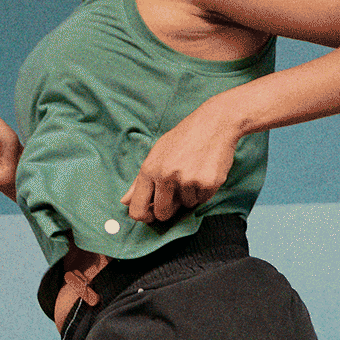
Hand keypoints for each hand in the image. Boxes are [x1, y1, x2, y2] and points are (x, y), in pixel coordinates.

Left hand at [122, 103, 239, 226]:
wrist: (215, 122)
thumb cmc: (184, 138)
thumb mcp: (157, 153)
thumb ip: (139, 180)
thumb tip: (124, 201)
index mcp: (149, 169)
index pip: (138, 209)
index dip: (144, 217)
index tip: (151, 216)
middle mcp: (166, 176)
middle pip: (163, 213)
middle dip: (169, 209)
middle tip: (177, 193)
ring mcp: (187, 180)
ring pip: (186, 205)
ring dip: (190, 194)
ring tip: (194, 171)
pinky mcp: (208, 183)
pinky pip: (203, 200)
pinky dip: (204, 191)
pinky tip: (205, 171)